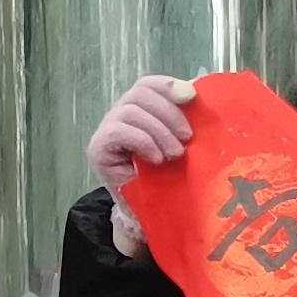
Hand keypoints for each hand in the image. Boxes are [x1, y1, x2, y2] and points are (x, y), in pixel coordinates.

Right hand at [86, 74, 193, 252]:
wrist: (152, 212)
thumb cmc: (173, 177)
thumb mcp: (185, 145)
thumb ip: (189, 120)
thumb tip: (197, 92)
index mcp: (144, 108)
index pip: (150, 84)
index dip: (169, 85)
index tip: (191, 97)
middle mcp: (122, 113)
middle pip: (141, 93)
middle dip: (169, 112)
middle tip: (188, 138)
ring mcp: (107, 129)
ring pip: (131, 111)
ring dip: (159, 131)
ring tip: (175, 154)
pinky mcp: (99, 147)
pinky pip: (119, 131)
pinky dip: (143, 141)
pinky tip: (157, 159)